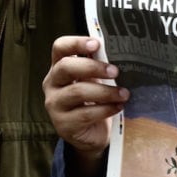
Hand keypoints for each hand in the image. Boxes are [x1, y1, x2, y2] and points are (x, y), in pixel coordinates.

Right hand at [43, 36, 129, 176]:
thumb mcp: (97, 80)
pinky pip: (85, 114)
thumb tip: (123, 51)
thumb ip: (101, 65)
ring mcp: (55, 105)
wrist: (92, 133)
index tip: (97, 44)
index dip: (76, 42)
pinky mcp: (63, 125)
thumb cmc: (95, 100)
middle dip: (93, 67)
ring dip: (105, 92)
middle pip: (65, 67)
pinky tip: (118, 107)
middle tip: (115, 71)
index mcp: (60, 67)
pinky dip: (106, 109)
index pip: (60, 47)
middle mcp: (53, 84)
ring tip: (124, 93)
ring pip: (77, 92)